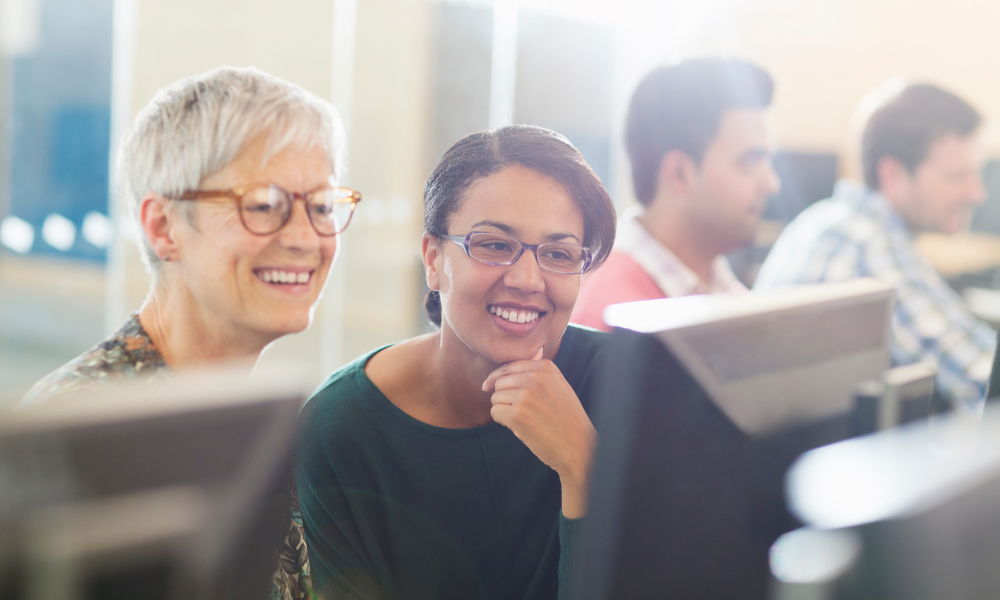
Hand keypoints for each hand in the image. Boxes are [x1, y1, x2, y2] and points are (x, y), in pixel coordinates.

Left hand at [483, 348, 596, 517]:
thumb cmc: (567, 418)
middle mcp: (535, 378)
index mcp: (545, 367)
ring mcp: (526, 396)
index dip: (498, 378)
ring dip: (504, 410)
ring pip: (496, 398)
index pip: (509, 366)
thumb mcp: (557, 385)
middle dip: (503, 396)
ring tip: (524, 419)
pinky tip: (519, 427)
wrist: (579, 445)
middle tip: (520, 410)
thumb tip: (516, 361)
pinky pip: (495, 412)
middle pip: (499, 382)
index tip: (489, 386)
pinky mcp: (518, 415)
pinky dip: (502, 421)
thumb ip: (537, 372)